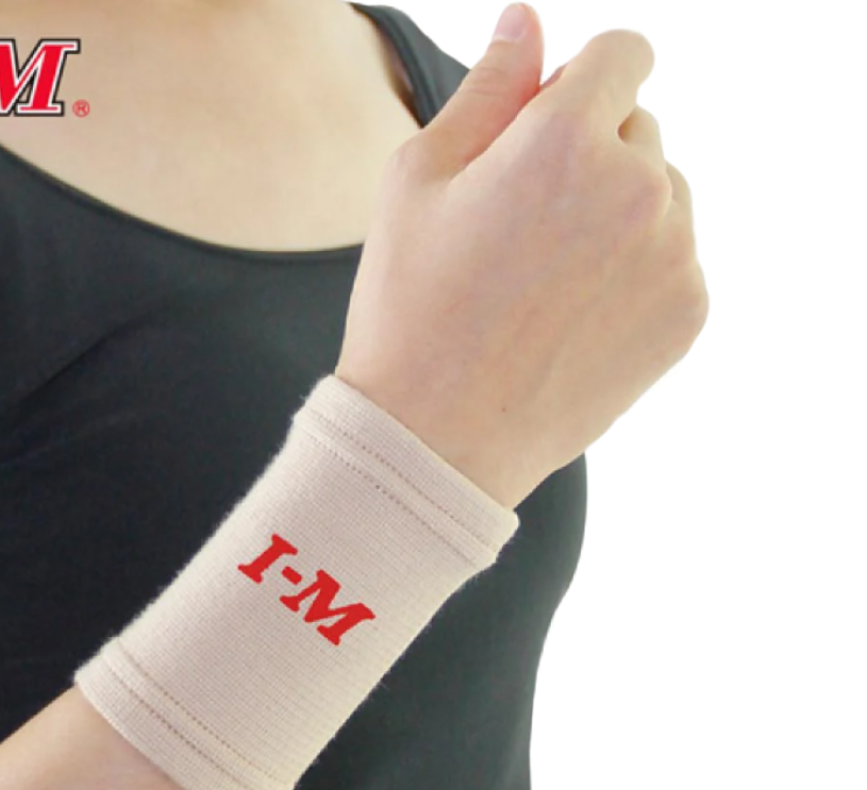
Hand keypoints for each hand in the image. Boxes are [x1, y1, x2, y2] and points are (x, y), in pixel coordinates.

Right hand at [335, 4, 708, 509]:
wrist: (439, 436)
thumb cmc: (411, 306)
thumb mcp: (418, 179)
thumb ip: (487, 88)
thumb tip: (526, 21)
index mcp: (567, 140)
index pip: (624, 55)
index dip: (582, 79)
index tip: (551, 121)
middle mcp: (640, 189)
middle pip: (640, 126)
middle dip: (591, 150)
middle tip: (523, 221)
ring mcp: (675, 256)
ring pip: (663, 192)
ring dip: (619, 209)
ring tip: (547, 275)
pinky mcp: (689, 312)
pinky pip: (676, 255)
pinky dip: (637, 268)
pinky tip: (573, 312)